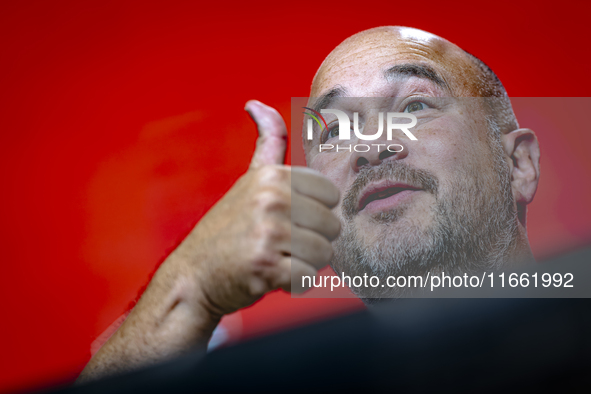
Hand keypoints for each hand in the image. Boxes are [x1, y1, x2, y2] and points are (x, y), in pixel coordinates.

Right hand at [77, 100, 340, 381]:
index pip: (331, 196)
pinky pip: (308, 277)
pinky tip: (268, 276)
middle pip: (332, 226)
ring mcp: (269, 232)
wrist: (193, 276)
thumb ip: (267, 142)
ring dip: (303, 263)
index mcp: (274, 175)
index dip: (313, 214)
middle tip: (277, 244)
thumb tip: (256, 103)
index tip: (285, 220)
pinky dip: (293, 283)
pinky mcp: (267, 266)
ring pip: (325, 253)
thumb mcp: (249, 179)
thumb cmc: (228, 229)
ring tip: (274, 259)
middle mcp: (272, 198)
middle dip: (310, 241)